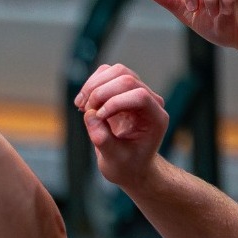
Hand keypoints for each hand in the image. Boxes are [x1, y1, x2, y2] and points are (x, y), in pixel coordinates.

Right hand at [74, 63, 168, 189]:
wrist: (130, 165)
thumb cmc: (126, 165)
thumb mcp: (114, 160)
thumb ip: (103, 140)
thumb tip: (90, 115)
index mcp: (155, 118)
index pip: (139, 96)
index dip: (114, 102)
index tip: (98, 118)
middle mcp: (150, 101)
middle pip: (126, 78)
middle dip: (100, 93)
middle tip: (86, 113)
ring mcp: (137, 92)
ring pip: (116, 71)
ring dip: (93, 86)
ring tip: (81, 107)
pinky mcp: (123, 90)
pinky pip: (107, 74)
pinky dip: (91, 84)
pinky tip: (83, 103)